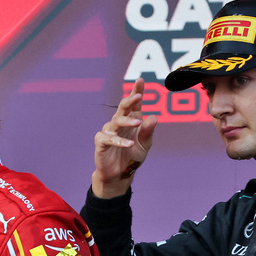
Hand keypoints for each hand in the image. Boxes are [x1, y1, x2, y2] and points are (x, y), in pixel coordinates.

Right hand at [92, 78, 157, 197]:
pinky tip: (129, 144)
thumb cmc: (132, 157)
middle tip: (138, 96)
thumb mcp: (145, 145)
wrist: (120, 175)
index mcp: (132, 120)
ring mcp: (109, 131)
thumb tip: (154, 117)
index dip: (137, 91)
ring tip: (138, 123)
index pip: (134, 104)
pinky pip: (109, 138)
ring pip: (116, 121)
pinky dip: (119, 141)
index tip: (140, 80)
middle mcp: (119, 123)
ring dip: (127, 121)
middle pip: (123, 107)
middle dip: (130, 100)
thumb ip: (148, 132)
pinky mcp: (101, 142)